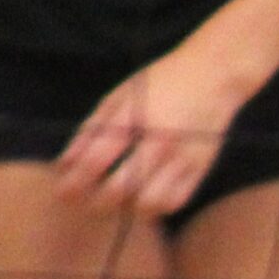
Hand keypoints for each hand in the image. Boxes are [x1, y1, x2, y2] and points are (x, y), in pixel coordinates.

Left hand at [53, 40, 253, 218]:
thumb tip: (65, 166)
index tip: (62, 192)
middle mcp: (159, 141)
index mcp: (134, 120)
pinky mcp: (202, 166)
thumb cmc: (162, 80)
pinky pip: (173, 202)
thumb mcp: (120, 95)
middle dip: (93, 202)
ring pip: (146, 204)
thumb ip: (91, 130)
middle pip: (117, 190)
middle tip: (87, 199)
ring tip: (119, 197)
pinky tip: (146, 193)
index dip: (72, 183)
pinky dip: (155, 206)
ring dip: (126, 206)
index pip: (93, 163)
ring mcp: (182, 156)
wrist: (216, 71)